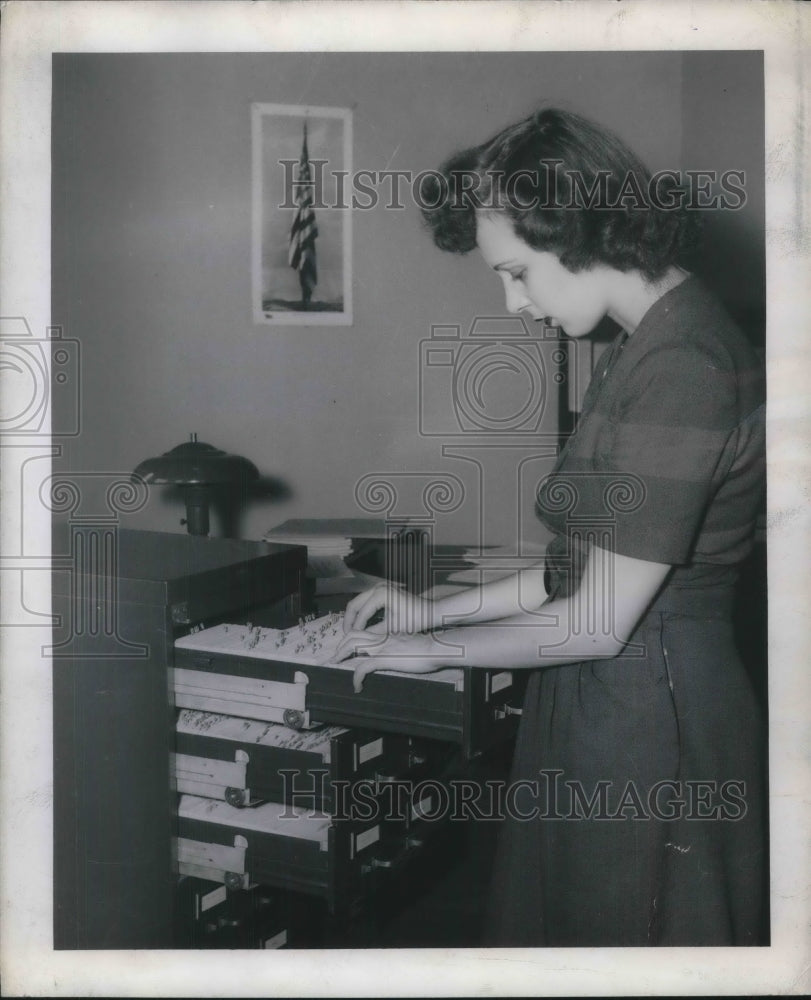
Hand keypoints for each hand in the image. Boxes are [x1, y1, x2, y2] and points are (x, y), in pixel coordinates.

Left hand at [331, 629, 447, 692]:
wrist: (435, 648)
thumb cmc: (427, 648)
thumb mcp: (408, 644)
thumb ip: (399, 646)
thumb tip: (397, 654)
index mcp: (386, 635)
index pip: (363, 632)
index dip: (351, 639)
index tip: (346, 649)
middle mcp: (381, 638)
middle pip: (353, 635)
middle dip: (340, 646)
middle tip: (334, 657)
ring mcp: (381, 647)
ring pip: (353, 645)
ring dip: (341, 655)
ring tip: (336, 664)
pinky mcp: (384, 658)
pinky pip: (363, 667)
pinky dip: (356, 677)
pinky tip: (358, 686)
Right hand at [342, 582, 433, 635]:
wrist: (430, 611)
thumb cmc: (415, 619)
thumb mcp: (393, 628)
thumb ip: (374, 632)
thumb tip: (358, 640)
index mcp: (381, 594)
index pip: (361, 612)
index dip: (355, 627)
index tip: (351, 640)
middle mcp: (378, 587)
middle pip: (354, 604)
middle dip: (349, 621)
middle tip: (345, 636)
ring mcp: (379, 587)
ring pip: (358, 602)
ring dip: (353, 616)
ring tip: (351, 631)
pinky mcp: (382, 591)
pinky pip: (365, 601)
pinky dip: (361, 613)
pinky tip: (360, 625)